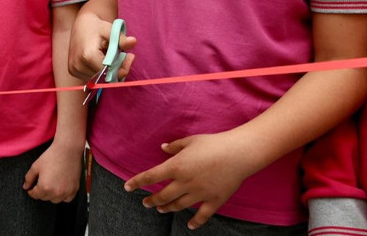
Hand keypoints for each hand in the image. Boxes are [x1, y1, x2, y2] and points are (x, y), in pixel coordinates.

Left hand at [22, 141, 83, 202]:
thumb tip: (25, 187)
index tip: (30, 189)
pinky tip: (60, 189)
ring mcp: (66, 192)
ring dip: (51, 195)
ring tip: (50, 186)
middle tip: (40, 184)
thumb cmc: (51, 157)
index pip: (35, 195)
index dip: (31, 192)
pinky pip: (67, 199)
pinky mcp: (74, 189)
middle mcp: (56, 192)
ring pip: (55, 200)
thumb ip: (29, 178)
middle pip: (45, 198)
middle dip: (40, 192)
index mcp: (45, 187)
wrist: (68, 150)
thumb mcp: (36, 166)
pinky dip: (63, 196)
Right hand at [67, 10, 135, 80]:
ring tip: (109, 55)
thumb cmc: (97, 27)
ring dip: (108, 70)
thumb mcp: (110, 30)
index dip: (122, 67)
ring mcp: (74, 69)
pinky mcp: (73, 71)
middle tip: (123, 55)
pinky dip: (99, 71)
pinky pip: (92, 77)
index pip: (110, 72)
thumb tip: (133, 42)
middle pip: (105, 76)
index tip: (130, 57)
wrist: (81, 25)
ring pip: (99, 78)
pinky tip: (100, 60)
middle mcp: (78, 65)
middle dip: (117, 68)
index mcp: (88, 56)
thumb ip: (121, 39)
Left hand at [125, 131, 259, 229]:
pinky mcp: (214, 200)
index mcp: (176, 166)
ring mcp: (199, 193)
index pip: (150, 177)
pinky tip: (189, 225)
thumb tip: (163, 148)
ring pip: (178, 206)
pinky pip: (202, 215)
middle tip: (146, 202)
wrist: (238, 153)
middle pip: (162, 195)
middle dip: (152, 200)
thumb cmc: (213, 143)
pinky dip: (195, 222)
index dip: (137, 182)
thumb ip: (175, 146)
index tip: (127, 188)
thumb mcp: (190, 141)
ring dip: (167, 208)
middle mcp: (184, 182)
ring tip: (161, 209)